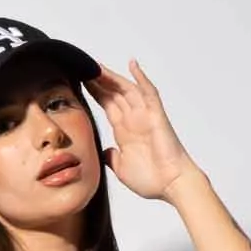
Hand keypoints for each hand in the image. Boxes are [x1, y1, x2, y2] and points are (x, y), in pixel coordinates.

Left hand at [83, 57, 201, 200]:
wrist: (170, 185)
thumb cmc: (151, 180)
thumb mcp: (121, 167)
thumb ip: (111, 157)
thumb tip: (103, 151)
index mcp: (124, 132)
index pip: (107, 106)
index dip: (95, 93)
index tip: (80, 82)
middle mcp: (134, 120)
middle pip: (114, 94)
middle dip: (100, 81)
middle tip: (84, 67)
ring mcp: (145, 116)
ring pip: (127, 89)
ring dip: (113, 77)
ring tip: (97, 66)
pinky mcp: (156, 115)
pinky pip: (149, 92)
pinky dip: (141, 78)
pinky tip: (132, 65)